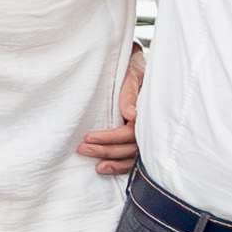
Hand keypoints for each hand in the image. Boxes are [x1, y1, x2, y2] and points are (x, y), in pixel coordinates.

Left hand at [76, 45, 143, 174]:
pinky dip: (118, 166)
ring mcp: (145, 134)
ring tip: (93, 164)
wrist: (135, 63)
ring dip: (111, 161)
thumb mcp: (132, 72)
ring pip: (131, 155)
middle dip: (105, 150)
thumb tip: (131, 114)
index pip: (131, 132)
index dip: (111, 137)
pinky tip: (103, 168)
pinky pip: (131, 159)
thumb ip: (130, 91)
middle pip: (130, 147)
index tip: (89, 137)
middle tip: (82, 148)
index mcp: (148, 110)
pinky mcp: (139, 139)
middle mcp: (149, 125)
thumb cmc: (133, 66)